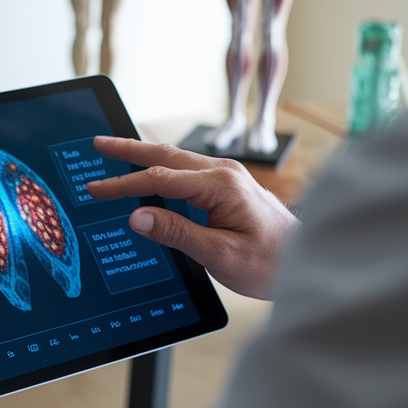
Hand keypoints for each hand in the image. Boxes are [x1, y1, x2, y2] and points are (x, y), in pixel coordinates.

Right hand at [85, 136, 298, 298]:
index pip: (160, 179)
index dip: (124, 185)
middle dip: (128, 149)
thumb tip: (138, 217)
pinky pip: (186, 170)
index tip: (97, 190)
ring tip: (114, 151)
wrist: (310, 262)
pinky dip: (161, 167)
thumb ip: (177, 233)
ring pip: (176, 159)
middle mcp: (224, 173)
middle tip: (98, 144)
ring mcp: (227, 177)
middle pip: (165, 155)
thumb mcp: (220, 254)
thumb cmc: (272, 262)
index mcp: (221, 185)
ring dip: (143, 155)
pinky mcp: (228, 186)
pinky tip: (149, 172)